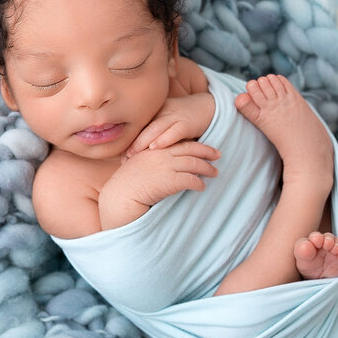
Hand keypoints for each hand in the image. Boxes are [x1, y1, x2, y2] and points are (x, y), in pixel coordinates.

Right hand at [98, 140, 219, 229]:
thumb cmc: (125, 185)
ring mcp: (166, 166)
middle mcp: (161, 154)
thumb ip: (151, 162)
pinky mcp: (169, 181)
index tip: (205, 147)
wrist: (120, 195)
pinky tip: (202, 187)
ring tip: (215, 173)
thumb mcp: (137, 166)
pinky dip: (199, 183)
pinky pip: (190, 180)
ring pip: (194, 164)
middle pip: (191, 150)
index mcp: (154, 148)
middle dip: (206, 152)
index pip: (179, 142)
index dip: (194, 144)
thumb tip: (163, 166)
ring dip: (206, 169)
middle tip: (217, 155)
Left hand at [126, 93, 215, 156]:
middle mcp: (162, 113)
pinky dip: (164, 139)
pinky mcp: (187, 123)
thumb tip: (139, 153)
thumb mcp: (167, 122)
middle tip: (122, 159)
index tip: (119, 157)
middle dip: (132, 144)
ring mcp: (174, 116)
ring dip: (142, 142)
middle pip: (143, 128)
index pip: (138, 128)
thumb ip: (155, 132)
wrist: (208, 106)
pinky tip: (154, 147)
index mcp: (155, 113)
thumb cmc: (184, 118)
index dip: (128, 142)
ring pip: (155, 129)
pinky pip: (174, 131)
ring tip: (132, 155)